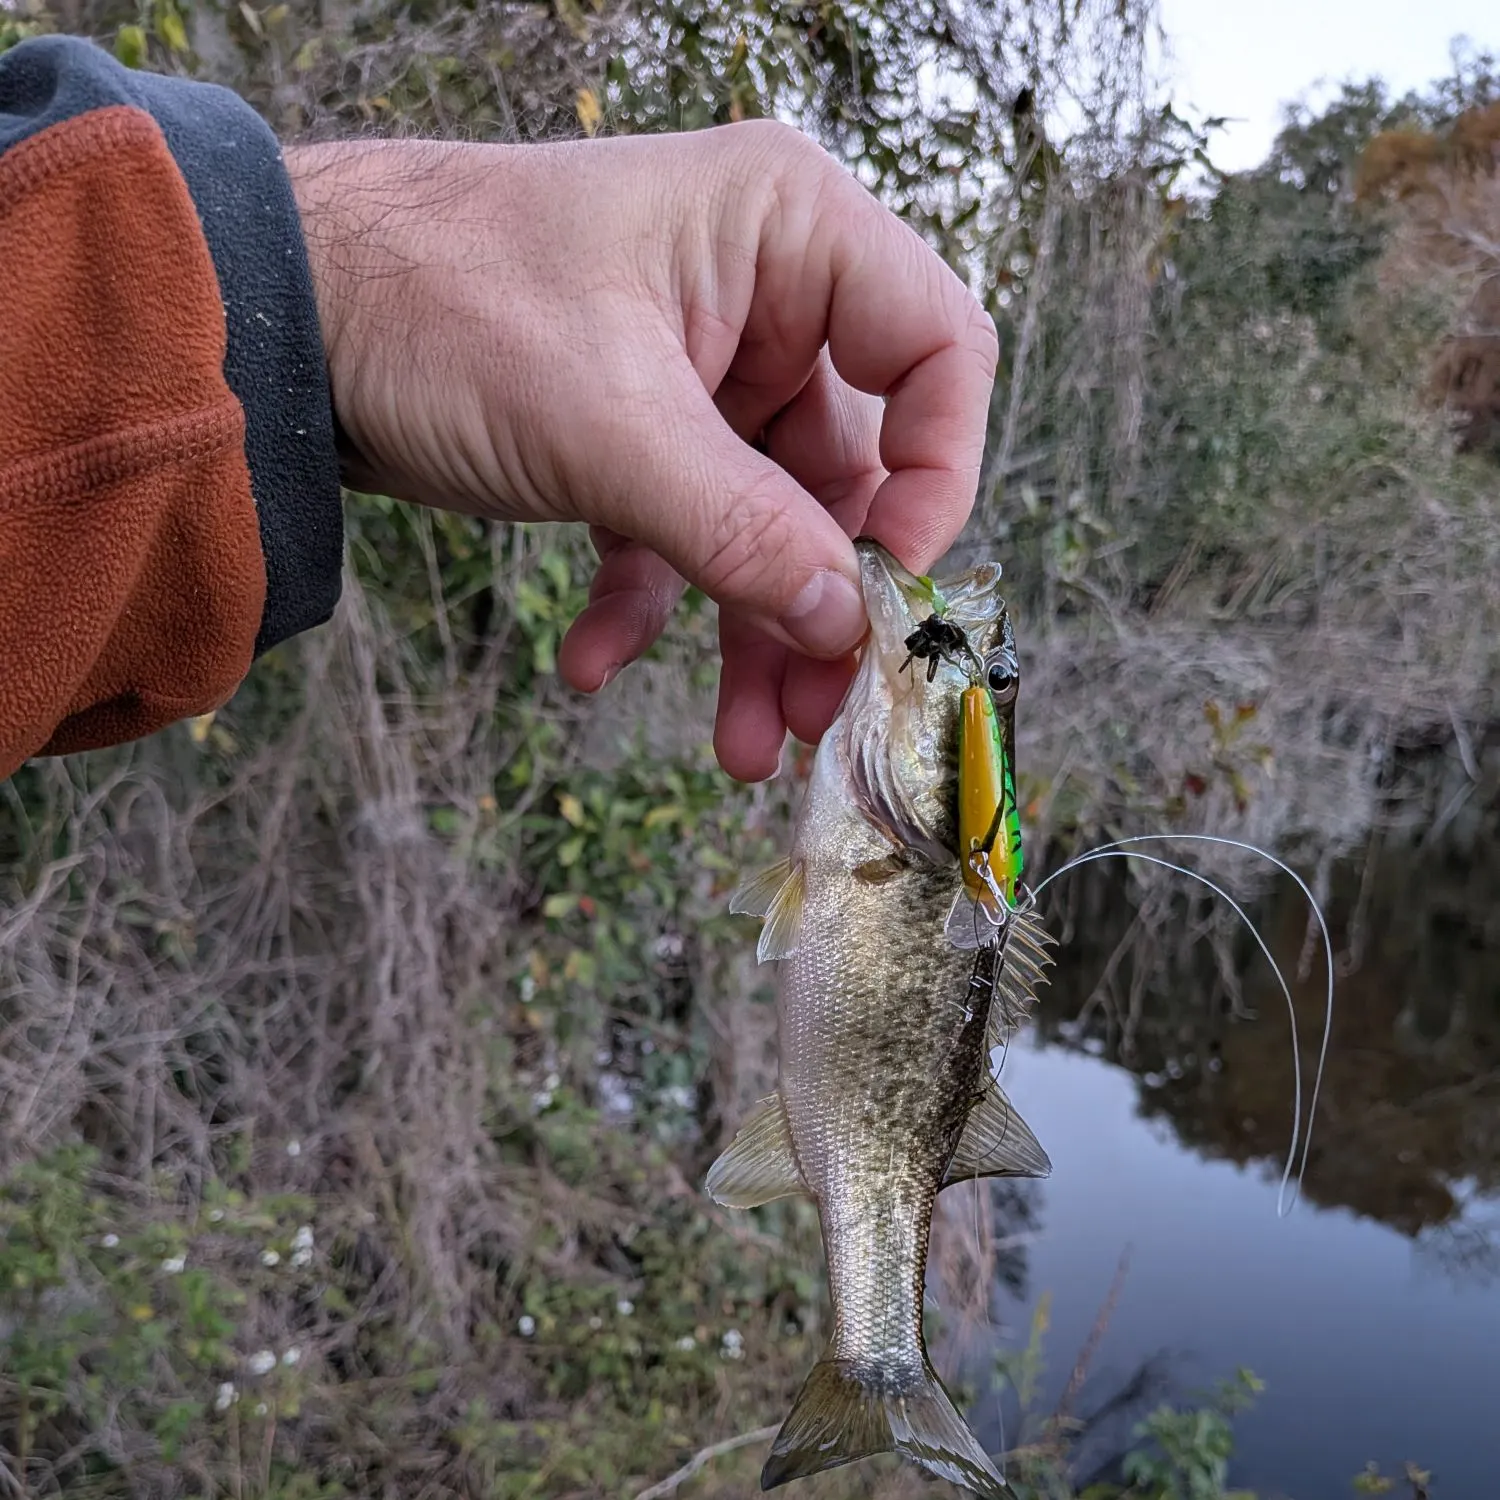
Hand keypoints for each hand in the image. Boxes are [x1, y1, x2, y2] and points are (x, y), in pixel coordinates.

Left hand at [286, 122, 997, 780]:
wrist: (284, 320)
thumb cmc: (436, 304)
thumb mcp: (606, 428)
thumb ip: (742, 530)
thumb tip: (848, 625)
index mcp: (786, 233)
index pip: (938, 351)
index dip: (939, 477)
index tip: (894, 588)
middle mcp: (761, 294)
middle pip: (851, 470)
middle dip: (823, 603)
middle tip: (815, 713)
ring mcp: (701, 366)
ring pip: (766, 521)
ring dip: (748, 635)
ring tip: (738, 749)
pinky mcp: (638, 427)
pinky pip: (679, 531)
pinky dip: (647, 604)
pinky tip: (591, 666)